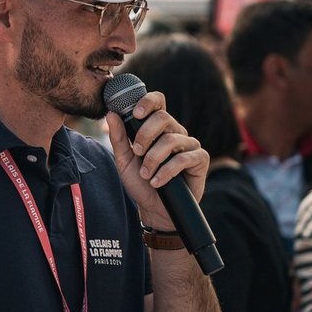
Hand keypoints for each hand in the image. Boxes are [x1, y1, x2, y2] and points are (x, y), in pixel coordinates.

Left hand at [107, 90, 209, 228]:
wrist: (154, 209)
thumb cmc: (141, 183)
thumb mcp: (124, 161)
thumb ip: (119, 138)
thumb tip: (111, 114)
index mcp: (158, 128)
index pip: (158, 101)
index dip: (148, 101)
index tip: (136, 114)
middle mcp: (176, 132)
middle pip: (163, 118)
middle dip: (145, 135)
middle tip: (136, 152)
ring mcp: (189, 145)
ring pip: (171, 140)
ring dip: (153, 159)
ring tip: (145, 174)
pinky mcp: (200, 159)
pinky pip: (183, 158)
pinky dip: (166, 171)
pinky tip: (157, 182)